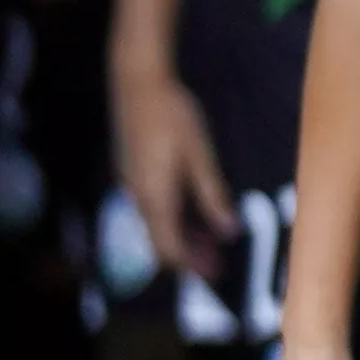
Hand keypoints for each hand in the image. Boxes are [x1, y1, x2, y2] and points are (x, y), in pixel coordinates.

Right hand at [113, 63, 235, 281]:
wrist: (137, 83)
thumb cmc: (174, 116)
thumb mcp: (200, 156)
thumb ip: (213, 195)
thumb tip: (228, 231)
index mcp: (155, 197)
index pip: (170, 248)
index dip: (192, 266)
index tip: (215, 275)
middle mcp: (138, 196)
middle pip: (161, 240)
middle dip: (189, 257)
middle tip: (218, 266)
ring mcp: (131, 184)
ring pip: (156, 224)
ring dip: (182, 237)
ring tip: (212, 242)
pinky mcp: (132, 172)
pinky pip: (152, 207)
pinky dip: (173, 218)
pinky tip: (194, 213)